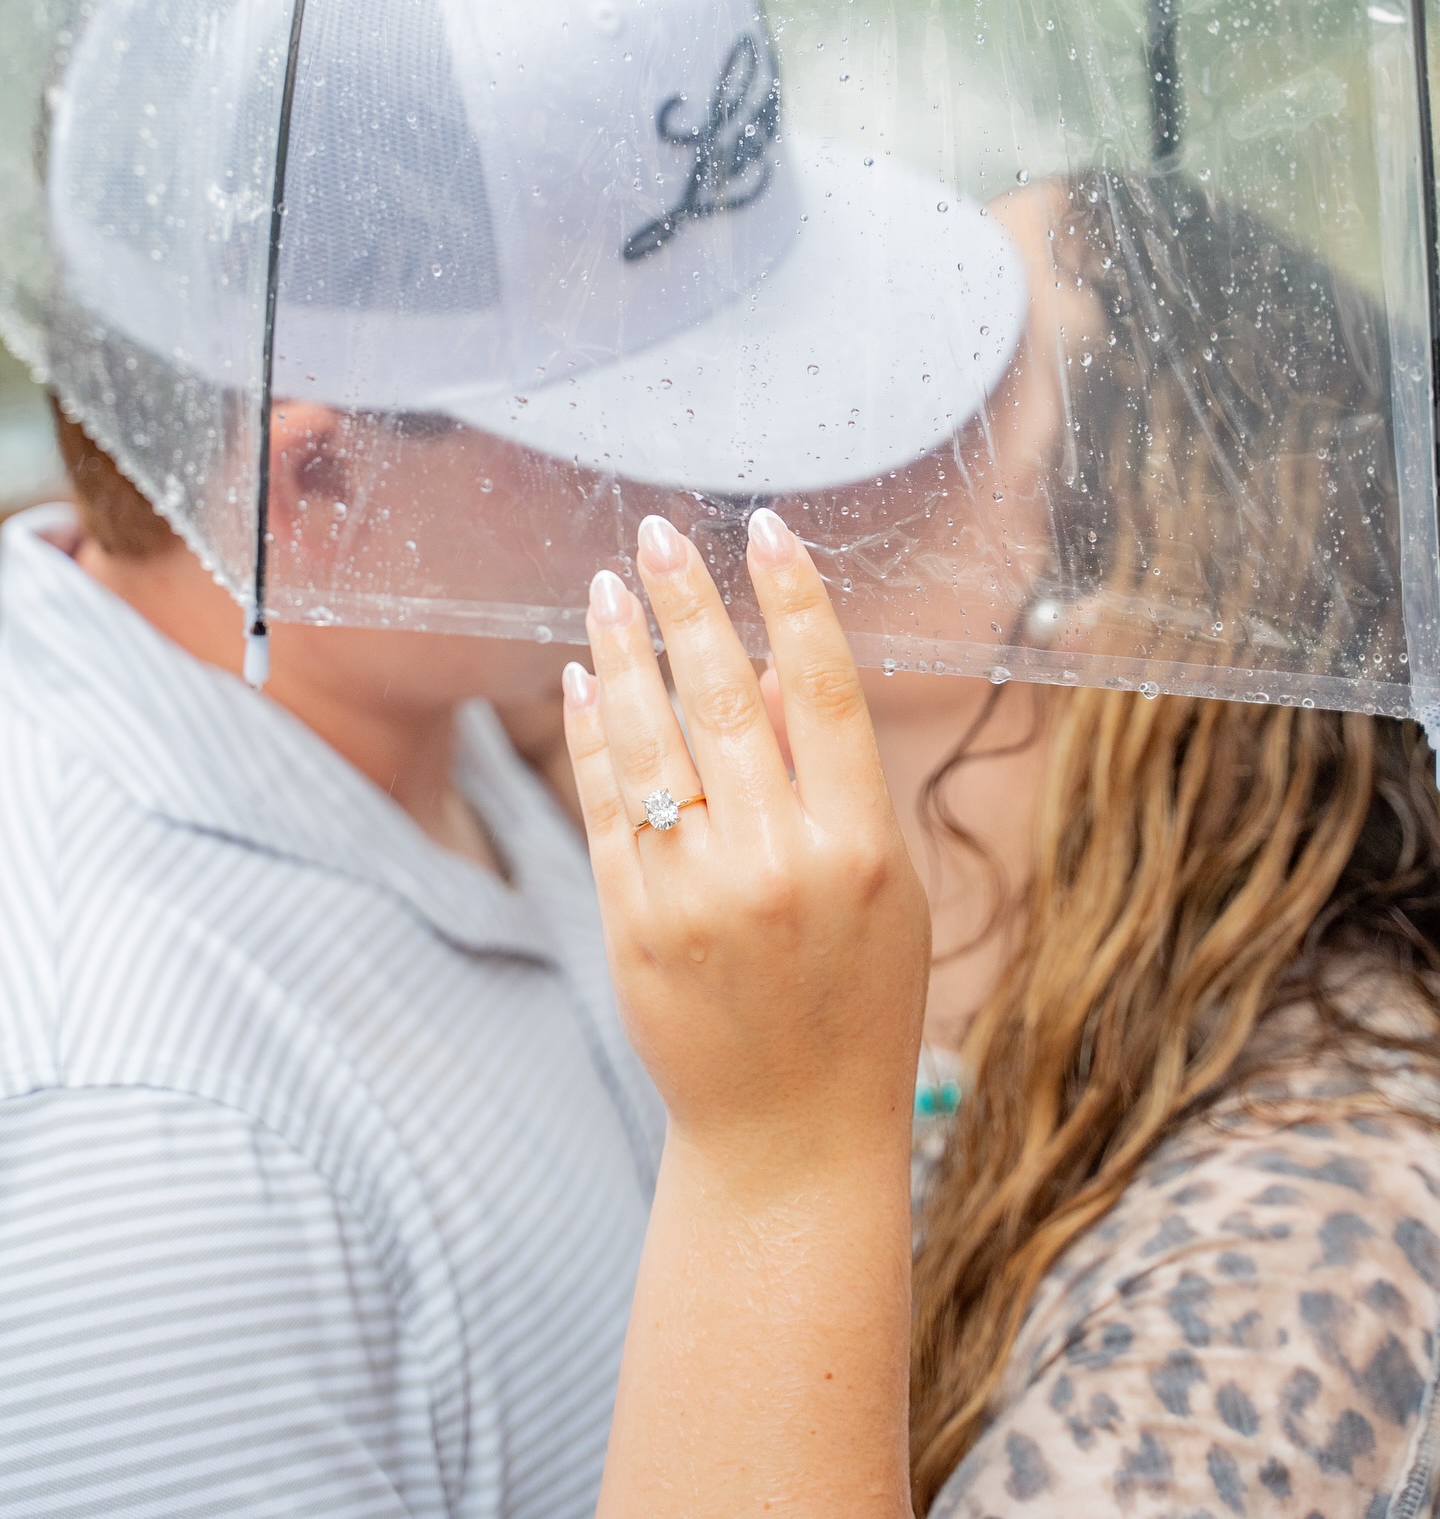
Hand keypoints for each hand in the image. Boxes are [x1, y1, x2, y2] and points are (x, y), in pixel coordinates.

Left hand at [562, 507, 930, 1175]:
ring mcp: (695, 894)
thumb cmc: (856, 1001)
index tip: (767, 530)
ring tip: (607, 588)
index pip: (823, 691)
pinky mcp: (632, 923)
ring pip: (649, 741)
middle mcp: (777, 862)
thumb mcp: (884, 889)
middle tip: (655, 535)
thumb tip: (757, 671)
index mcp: (859, 847)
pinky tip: (584, 677)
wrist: (789, 1133)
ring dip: (624, 651)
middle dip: (686, 604)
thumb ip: (830, 781)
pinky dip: (591, 733)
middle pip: (722, 698)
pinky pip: (604, 804)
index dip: (794, 600)